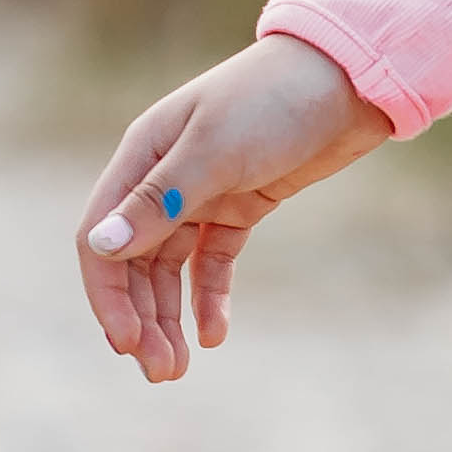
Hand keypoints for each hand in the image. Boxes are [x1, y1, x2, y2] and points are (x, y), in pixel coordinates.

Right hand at [78, 35, 393, 384]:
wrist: (349, 79)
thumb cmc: (276, 100)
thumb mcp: (216, 151)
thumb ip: (159, 200)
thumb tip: (102, 247)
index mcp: (141, 157)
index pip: (101, 237)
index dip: (108, 294)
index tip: (128, 343)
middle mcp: (162, 178)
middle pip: (133, 262)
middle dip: (140, 318)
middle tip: (161, 373)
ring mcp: (201, 194)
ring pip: (170, 268)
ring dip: (169, 316)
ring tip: (179, 368)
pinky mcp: (241, 205)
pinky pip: (212, 261)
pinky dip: (209, 297)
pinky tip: (214, 335)